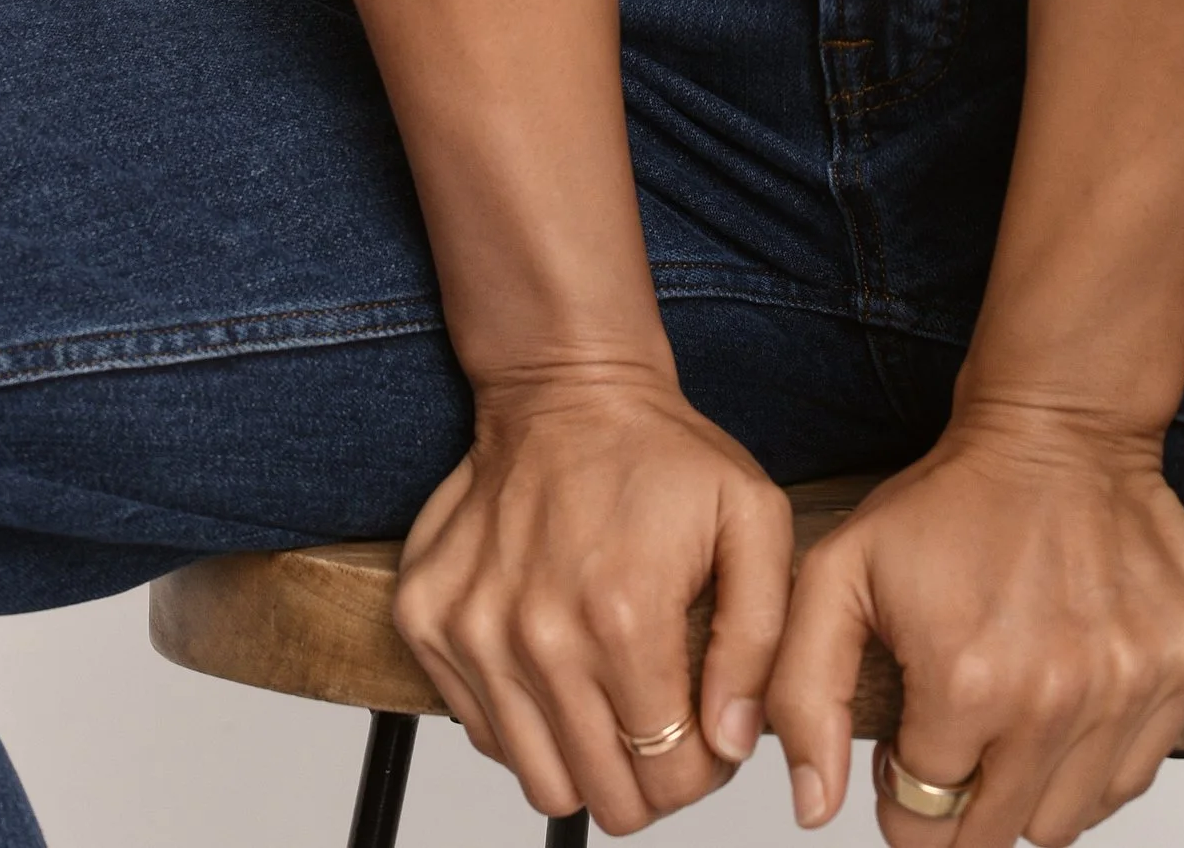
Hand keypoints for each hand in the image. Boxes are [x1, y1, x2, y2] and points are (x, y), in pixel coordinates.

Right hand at [393, 370, 796, 831]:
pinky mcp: (426, 621)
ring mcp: (472, 632)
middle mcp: (537, 636)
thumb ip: (757, 641)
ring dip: (584, 757)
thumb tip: (731, 743)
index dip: (705, 769)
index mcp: (624, 616)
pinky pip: (484, 733)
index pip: (671, 776)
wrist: (562, 386)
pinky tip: (557, 659)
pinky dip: (526, 719)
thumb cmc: (661, 454)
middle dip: (649, 777)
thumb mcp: (753, 519)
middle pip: (604, 797)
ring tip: (610, 695)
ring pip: (540, 781)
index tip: (709, 731)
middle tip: (663, 719)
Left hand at [764, 416, 1183, 847]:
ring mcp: (1133, 684)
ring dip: (1029, 789)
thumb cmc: (953, 497)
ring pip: (1068, 821)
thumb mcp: (840, 574)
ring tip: (1011, 715)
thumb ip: (804, 696)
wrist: (1060, 424)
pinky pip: (1134, 777)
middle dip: (962, 806)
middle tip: (956, 738)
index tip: (905, 754)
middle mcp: (1059, 697)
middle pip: (997, 834)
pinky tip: (1065, 701)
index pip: (923, 822)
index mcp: (968, 683)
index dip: (902, 795)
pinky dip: (1093, 762)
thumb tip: (813, 808)